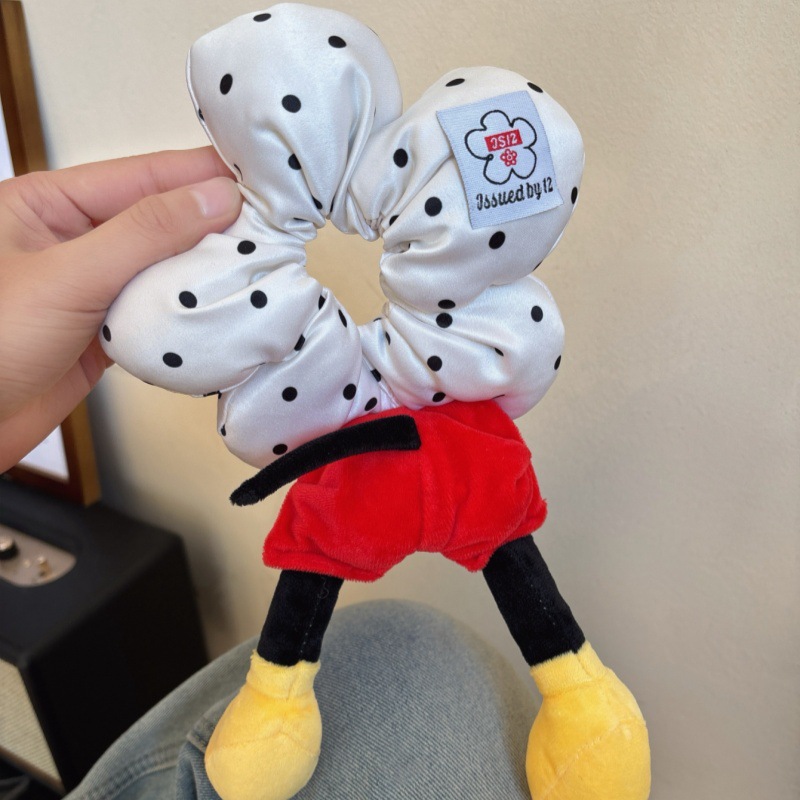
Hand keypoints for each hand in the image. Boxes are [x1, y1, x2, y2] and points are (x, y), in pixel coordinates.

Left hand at [0, 147, 241, 471]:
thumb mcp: (69, 276)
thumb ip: (144, 233)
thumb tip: (213, 196)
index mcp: (48, 204)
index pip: (138, 176)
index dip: (198, 175)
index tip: (256, 180)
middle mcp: (73, 240)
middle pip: (157, 218)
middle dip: (211, 221)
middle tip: (270, 225)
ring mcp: (92, 286)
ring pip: (162, 266)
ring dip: (204, 267)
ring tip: (258, 261)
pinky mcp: (106, 329)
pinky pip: (158, 309)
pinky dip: (188, 309)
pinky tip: (221, 303)